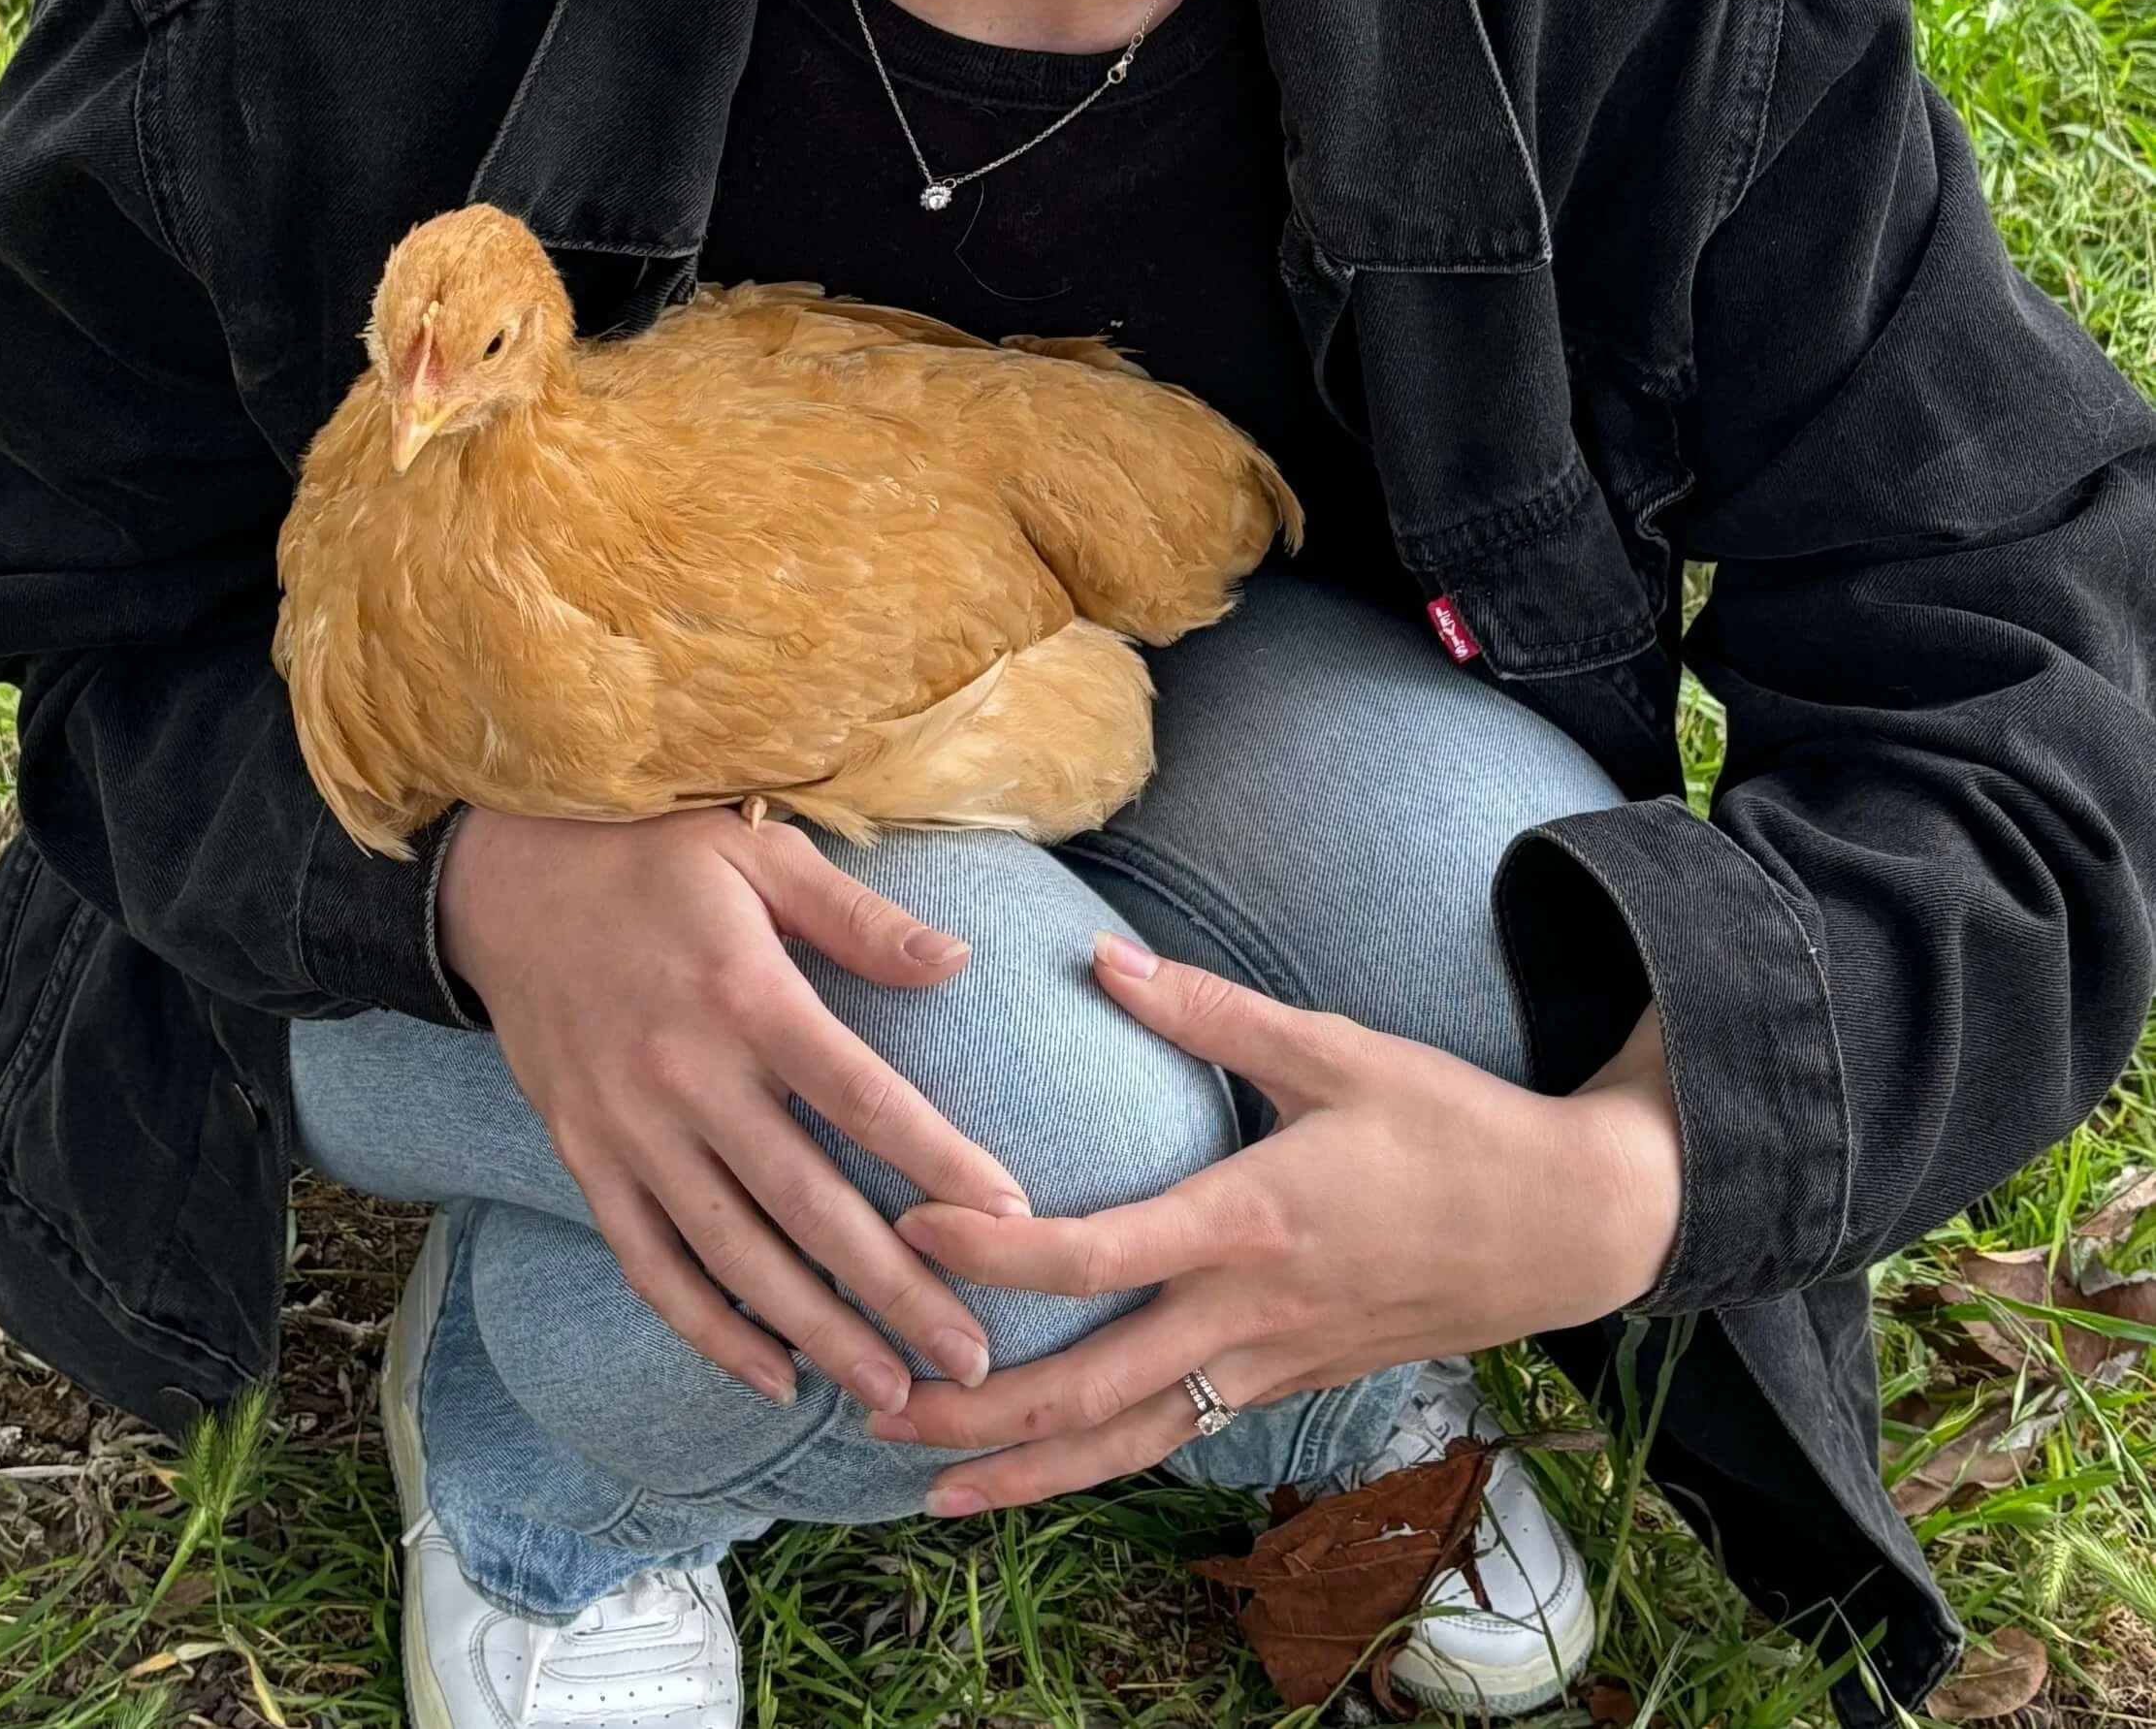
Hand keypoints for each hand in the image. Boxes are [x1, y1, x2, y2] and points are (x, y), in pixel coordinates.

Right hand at [436, 806, 1030, 1413]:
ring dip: (817, 1333)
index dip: (938, 1158)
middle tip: (971, 1357)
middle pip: (805, 1202)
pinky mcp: (586, 1160)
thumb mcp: (760, 853)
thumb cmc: (654, 859)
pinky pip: (651, 1265)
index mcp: (745, 996)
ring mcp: (631, 1129)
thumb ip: (858, 916)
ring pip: (735, 1255)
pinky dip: (710, 1330)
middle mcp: (687, 1075)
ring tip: (891, 1392)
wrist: (508, 881)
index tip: (1012, 1215)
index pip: (860, 1095)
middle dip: (894, 1288)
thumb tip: (958, 960)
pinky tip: (775, 1378)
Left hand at [869, 934, 1681, 1511]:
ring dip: (1026, 1468)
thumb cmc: (1451, 1126)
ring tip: (929, 1483)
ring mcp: (1268, 1364)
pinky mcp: (1288, 1383)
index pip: (1094, 1255)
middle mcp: (1247, 1314)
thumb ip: (1210, 1009)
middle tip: (874, 1407)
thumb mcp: (1335, 1049)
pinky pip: (1176, 1435)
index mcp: (1249, 1222)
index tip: (910, 1227)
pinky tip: (1044, 1465)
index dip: (993, 1250)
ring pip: (1129, 1442)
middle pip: (1089, 1389)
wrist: (1567, 1227)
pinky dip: (1099, 1460)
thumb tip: (1104, 958)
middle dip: (978, 1411)